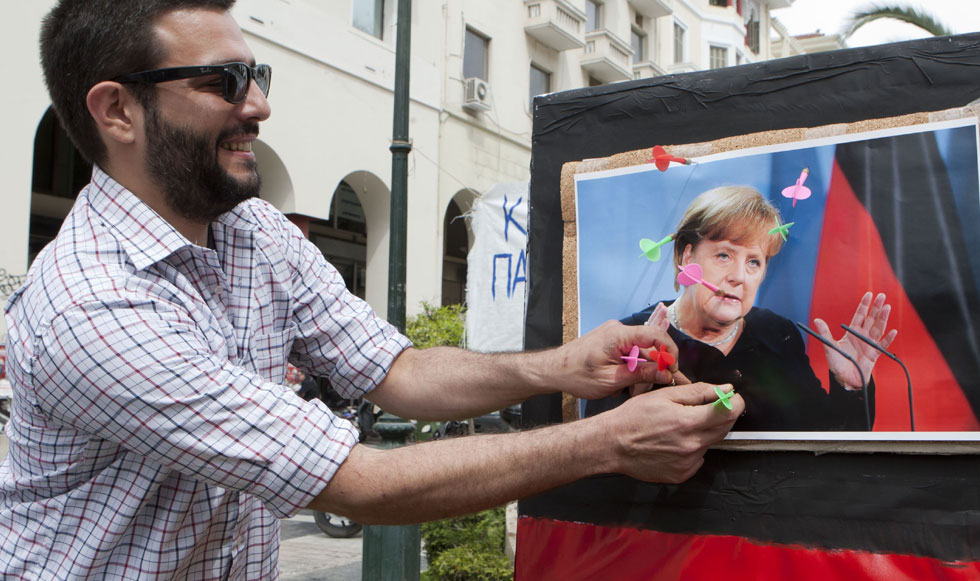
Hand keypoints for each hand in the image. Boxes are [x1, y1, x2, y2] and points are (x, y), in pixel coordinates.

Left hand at [554, 306, 679, 399]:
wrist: (552, 370)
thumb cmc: (576, 375)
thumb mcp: (611, 380)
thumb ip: (640, 375)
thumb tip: (667, 373)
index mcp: (618, 335)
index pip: (656, 335)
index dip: (669, 352)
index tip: (673, 370)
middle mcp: (619, 330)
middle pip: (648, 349)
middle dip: (651, 372)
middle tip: (642, 392)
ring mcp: (615, 336)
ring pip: (640, 355)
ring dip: (639, 375)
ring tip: (626, 392)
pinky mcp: (611, 343)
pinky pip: (630, 355)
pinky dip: (630, 371)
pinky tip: (622, 386)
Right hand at [606, 383, 742, 482]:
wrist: (612, 444)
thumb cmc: (634, 417)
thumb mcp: (664, 395)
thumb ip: (699, 392)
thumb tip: (725, 390)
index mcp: (689, 422)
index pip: (731, 411)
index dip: (734, 401)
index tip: (728, 398)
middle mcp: (693, 445)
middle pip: (725, 428)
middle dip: (719, 416)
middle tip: (698, 409)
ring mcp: (688, 463)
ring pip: (710, 443)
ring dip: (703, 433)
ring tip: (677, 427)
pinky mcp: (682, 474)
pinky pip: (698, 458)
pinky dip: (691, 449)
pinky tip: (672, 442)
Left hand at [813, 292, 897, 389]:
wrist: (844, 378)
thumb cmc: (837, 362)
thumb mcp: (829, 346)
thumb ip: (825, 333)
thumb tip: (817, 320)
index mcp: (852, 332)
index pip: (859, 315)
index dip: (864, 305)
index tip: (869, 294)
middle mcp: (862, 336)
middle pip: (871, 319)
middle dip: (876, 307)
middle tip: (882, 296)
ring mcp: (869, 344)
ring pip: (878, 328)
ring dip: (883, 318)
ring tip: (887, 308)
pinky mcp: (874, 354)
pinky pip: (883, 345)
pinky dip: (888, 339)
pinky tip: (893, 331)